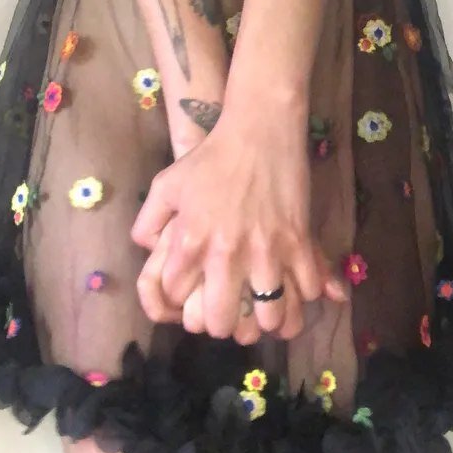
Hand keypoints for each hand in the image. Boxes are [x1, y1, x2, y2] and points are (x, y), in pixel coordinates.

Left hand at [131, 101, 347, 337]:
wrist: (259, 129)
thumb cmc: (211, 156)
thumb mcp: (166, 184)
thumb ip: (148, 221)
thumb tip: (147, 250)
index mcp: (190, 242)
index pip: (175, 300)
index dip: (180, 303)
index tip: (191, 294)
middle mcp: (225, 254)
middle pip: (221, 323)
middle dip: (222, 323)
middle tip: (229, 309)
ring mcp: (265, 251)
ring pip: (268, 318)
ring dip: (265, 319)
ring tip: (264, 309)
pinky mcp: (298, 243)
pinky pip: (305, 292)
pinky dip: (301, 298)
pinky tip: (293, 289)